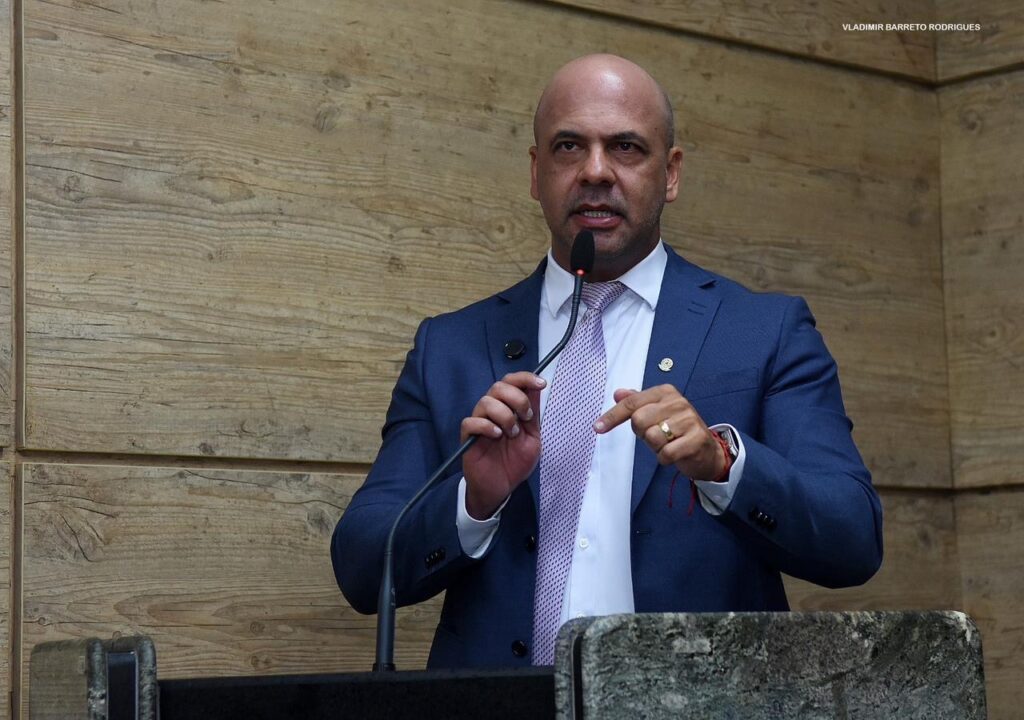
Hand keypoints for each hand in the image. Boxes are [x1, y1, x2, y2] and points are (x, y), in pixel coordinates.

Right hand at [461, 372, 545, 518]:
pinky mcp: (467, 437)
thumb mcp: (532, 438)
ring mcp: (479, 423)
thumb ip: (533, 414)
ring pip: (485, 402)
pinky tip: (496, 436)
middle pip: (498, 387)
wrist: (501, 488)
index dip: (525, 378)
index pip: (512, 382)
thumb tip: (536, 387)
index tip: (541, 383)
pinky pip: (471, 422)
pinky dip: (486, 426)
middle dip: (517, 398)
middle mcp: (493, 411)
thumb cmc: (515, 463)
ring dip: (504, 416)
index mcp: (509, 408)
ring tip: (512, 434)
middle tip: (525, 417)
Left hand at [594, 384, 726, 481]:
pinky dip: (665, 458)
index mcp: (665, 392)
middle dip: (642, 434)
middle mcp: (678, 402)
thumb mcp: (656, 413)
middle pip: (639, 421)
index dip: (612, 416)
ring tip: (667, 444)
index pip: (631, 403)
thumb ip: (636, 402)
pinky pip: (666, 453)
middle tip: (656, 436)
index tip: (597, 428)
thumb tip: (617, 393)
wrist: (707, 451)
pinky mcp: (696, 439)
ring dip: (655, 447)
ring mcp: (689, 420)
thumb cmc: (677, 431)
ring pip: (652, 437)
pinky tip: (675, 453)